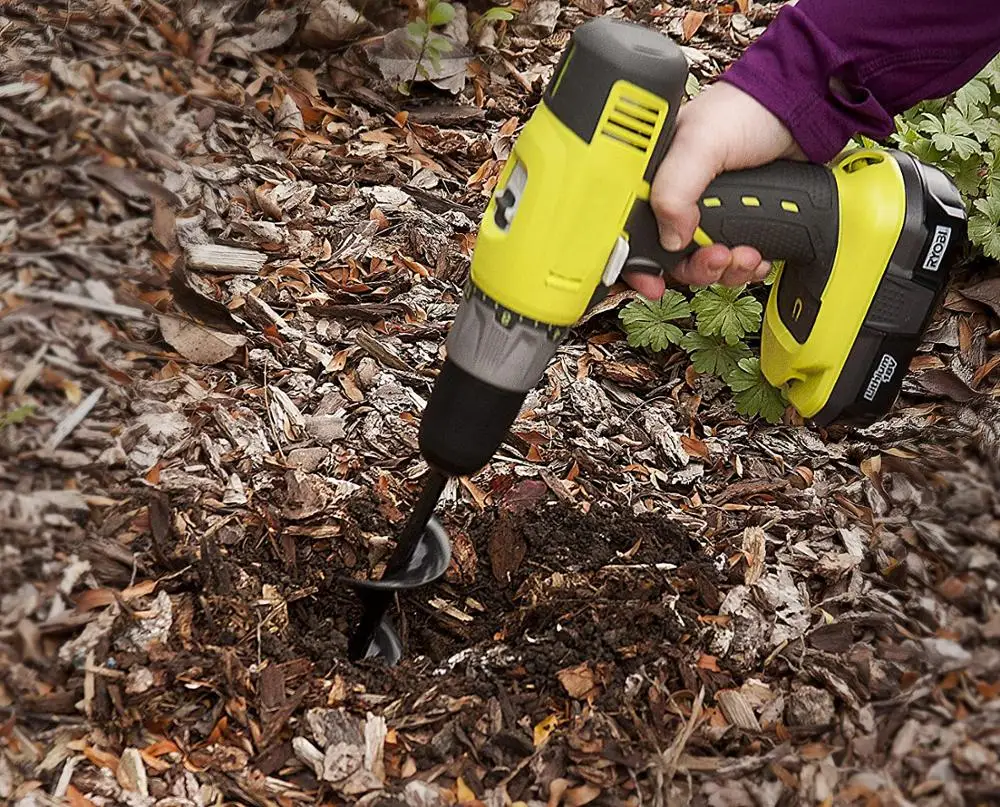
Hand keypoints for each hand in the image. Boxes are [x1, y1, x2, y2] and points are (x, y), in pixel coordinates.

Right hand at [623, 81, 806, 299]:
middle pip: (671, 257)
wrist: (802, 110)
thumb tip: (669, 239)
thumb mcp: (701, 142)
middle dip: (696, 267)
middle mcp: (678, 198)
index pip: (631, 229)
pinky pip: (733, 261)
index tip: (652, 282)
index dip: (637, 263)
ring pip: (704, 263)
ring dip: (725, 269)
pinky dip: (745, 267)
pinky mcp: (739, 221)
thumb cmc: (747, 109)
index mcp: (655, 178)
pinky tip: (758, 254)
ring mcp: (710, 213)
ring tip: (746, 254)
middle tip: (717, 258)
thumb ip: (675, 188)